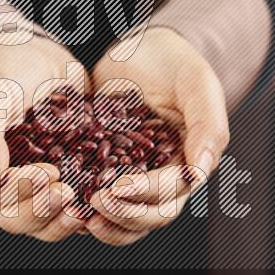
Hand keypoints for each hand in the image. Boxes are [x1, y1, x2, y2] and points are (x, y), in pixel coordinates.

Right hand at [0, 35, 90, 240]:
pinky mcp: (62, 179)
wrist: (37, 55)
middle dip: (42, 212)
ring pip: (44, 220)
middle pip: (17, 218)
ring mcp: (33, 184)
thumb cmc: (5, 69)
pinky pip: (71, 205)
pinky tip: (104, 200)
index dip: (21, 192)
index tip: (47, 173)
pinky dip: (86, 208)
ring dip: (62, 219)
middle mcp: (2, 182)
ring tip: (85, 209)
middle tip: (67, 194)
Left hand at [85, 27, 229, 244]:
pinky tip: (65, 205)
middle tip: (94, 203)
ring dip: (106, 223)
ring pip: (126, 217)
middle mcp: (164, 177)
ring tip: (80, 216)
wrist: (141, 51)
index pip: (171, 191)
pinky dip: (85, 209)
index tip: (117, 189)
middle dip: (124, 215)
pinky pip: (98, 198)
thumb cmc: (175, 63)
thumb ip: (208, 124)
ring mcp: (134, 177)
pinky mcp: (106, 170)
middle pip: (150, 215)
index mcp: (189, 162)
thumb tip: (200, 172)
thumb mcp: (197, 83)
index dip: (146, 195)